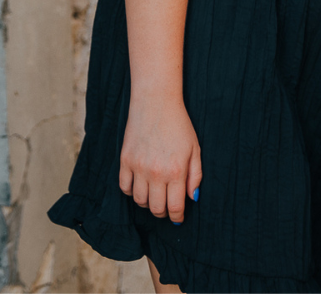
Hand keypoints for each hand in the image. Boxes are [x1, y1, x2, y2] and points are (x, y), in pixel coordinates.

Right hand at [120, 96, 202, 224]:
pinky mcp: (125, 160)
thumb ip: (195, 176)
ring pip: (140, 201)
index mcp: (176, 171)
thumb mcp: (195, 149)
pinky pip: (125, 187)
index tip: (178, 218)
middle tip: (167, 208)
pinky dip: (132, 192)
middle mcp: (156, 173)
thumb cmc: (179, 125)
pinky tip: (140, 186)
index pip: (175, 207)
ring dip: (148, 204)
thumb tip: (193, 199)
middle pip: (156, 208)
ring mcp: (138, 167)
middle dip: (163, 212)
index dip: (177, 217)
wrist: (156, 102)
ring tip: (154, 197)